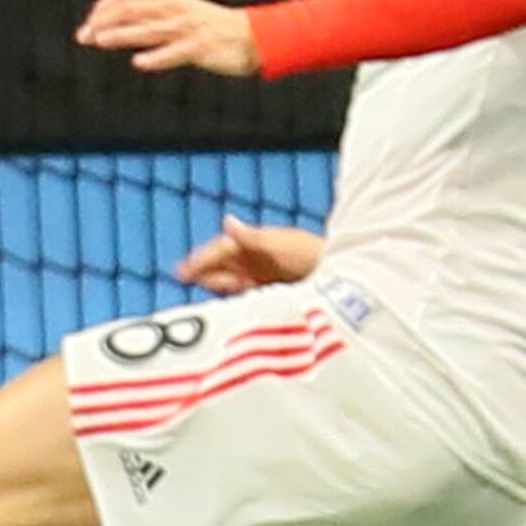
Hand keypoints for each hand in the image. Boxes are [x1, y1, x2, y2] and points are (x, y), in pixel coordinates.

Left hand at [78, 0, 258, 76]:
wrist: (251, 36)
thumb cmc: (209, 28)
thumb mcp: (178, 12)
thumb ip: (149, 16)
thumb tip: (112, 26)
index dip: (103, 7)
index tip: (88, 24)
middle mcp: (175, 8)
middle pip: (133, 9)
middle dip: (105, 21)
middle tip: (84, 37)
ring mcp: (188, 27)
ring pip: (150, 28)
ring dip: (123, 34)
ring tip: (101, 41)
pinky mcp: (201, 46)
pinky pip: (176, 52)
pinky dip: (157, 57)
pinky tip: (139, 63)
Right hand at [176, 214, 323, 293]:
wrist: (345, 278)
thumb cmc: (313, 257)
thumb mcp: (279, 246)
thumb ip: (251, 237)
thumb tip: (226, 220)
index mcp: (259, 243)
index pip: (222, 249)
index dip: (202, 258)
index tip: (183, 270)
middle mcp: (260, 256)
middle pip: (223, 263)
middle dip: (203, 268)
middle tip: (180, 277)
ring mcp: (266, 273)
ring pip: (231, 278)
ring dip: (214, 283)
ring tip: (195, 290)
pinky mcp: (274, 290)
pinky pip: (244, 293)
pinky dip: (231, 297)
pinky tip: (222, 305)